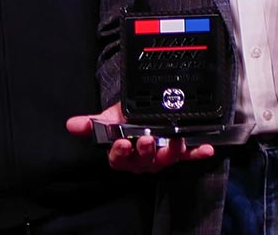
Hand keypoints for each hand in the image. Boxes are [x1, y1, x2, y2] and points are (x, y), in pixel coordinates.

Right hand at [66, 102, 214, 173]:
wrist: (139, 117)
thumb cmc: (122, 122)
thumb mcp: (107, 119)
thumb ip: (92, 123)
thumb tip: (71, 124)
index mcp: (123, 154)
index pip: (118, 158)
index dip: (120, 152)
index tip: (122, 142)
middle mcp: (142, 160)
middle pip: (143, 160)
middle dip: (146, 150)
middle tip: (147, 139)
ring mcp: (160, 157)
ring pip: (165, 159)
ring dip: (172, 151)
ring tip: (176, 140)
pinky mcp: (178, 154)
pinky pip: (188, 156)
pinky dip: (197, 152)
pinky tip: (206, 148)